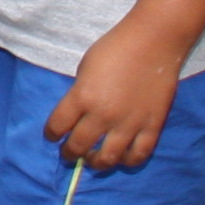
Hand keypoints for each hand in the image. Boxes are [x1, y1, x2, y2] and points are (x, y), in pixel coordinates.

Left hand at [44, 20, 184, 169]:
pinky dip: (127, 161)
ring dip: (96, 163)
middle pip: (79, 147)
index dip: (51, 134)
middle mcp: (103, 115)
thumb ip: (80, 94)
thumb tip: (78, 114)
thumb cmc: (115, 47)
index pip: (57, 126)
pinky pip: (138, 155)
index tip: (52, 136)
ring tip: (93, 159)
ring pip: (107, 159)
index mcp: (82, 97)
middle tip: (68, 153)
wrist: (153, 41)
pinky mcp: (152, 126)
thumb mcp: (84, 67)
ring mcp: (129, 123)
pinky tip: (121, 157)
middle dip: (69, 153)